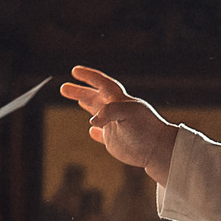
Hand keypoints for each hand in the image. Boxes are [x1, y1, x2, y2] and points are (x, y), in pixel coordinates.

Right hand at [60, 66, 178, 182]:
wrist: (157, 149)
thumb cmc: (146, 129)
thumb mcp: (129, 113)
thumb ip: (109, 112)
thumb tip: (92, 123)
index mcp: (120, 100)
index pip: (102, 84)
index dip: (89, 77)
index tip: (75, 71)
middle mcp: (117, 111)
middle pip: (95, 96)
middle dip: (80, 91)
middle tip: (63, 88)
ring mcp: (115, 126)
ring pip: (97, 112)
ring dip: (86, 103)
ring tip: (74, 97)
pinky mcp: (115, 141)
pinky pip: (103, 134)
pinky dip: (96, 132)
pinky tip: (91, 130)